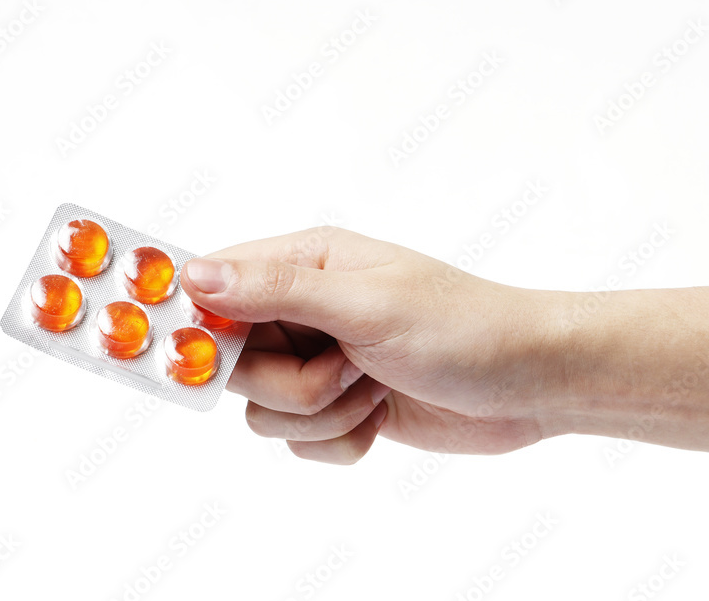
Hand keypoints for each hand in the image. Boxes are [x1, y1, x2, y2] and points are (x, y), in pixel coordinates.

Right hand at [179, 227, 569, 464]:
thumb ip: (276, 291)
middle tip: (345, 367)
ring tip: (375, 387)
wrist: (531, 384)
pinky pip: (299, 443)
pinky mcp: (340, 409)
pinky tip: (382, 415)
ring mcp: (321, 361)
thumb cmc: (464, 328)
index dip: (189, 319)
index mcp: (307, 264)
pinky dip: (342, 441)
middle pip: (233, 362)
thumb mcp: (366, 305)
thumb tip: (193, 276)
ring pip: (264, 411)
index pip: (213, 284)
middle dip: (288, 381)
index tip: (177, 349)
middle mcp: (306, 310)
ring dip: (323, 414)